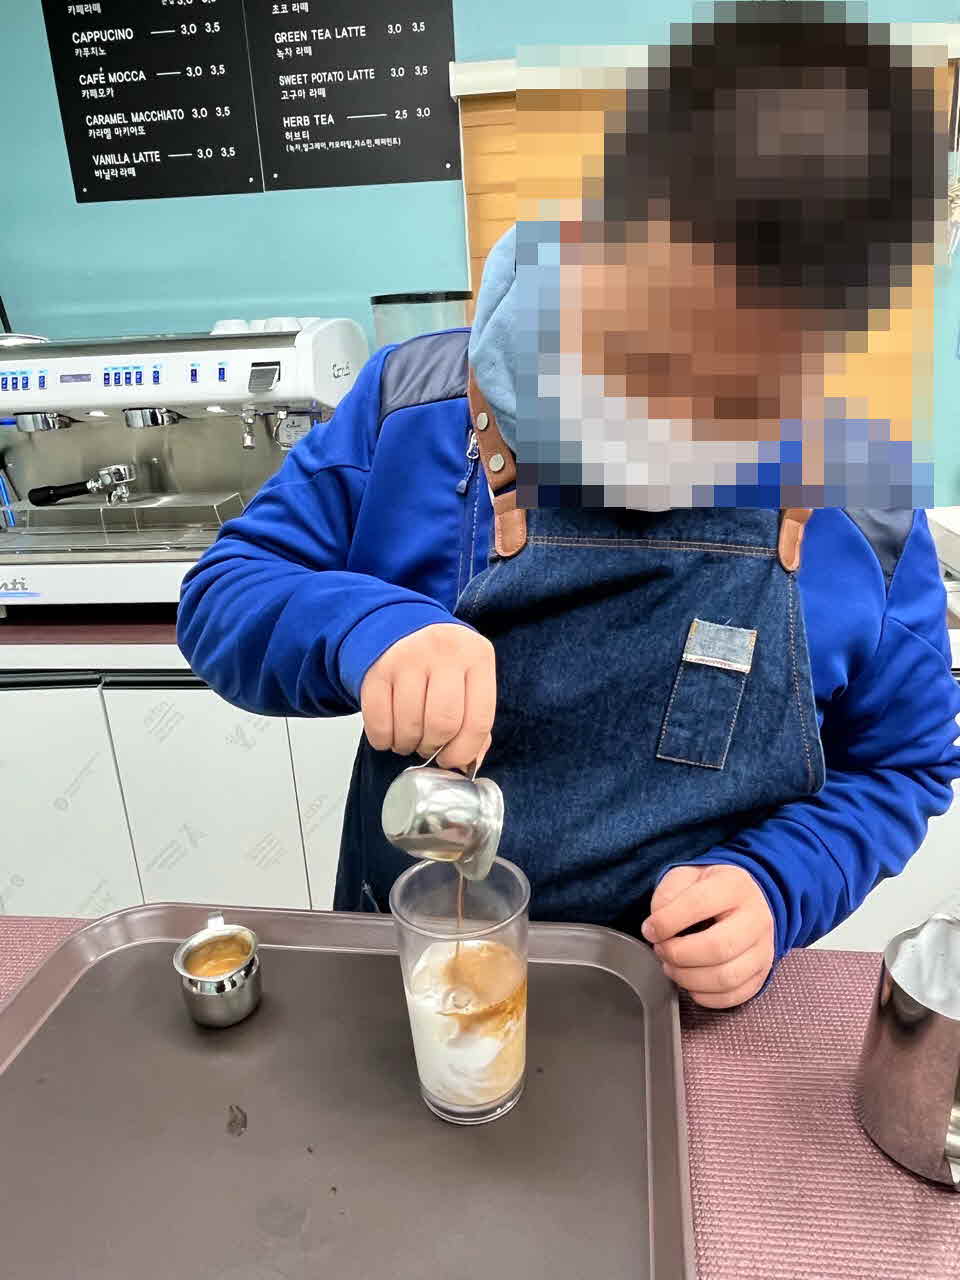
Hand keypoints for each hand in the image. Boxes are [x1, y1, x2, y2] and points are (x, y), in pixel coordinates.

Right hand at [360, 623, 495, 770]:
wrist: (401, 625)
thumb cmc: (441, 662)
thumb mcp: (470, 679)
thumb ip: (476, 721)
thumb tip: (469, 763)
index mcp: (477, 657)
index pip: (478, 720)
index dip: (464, 751)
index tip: (452, 760)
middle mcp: (444, 652)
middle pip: (442, 724)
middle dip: (433, 747)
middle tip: (428, 747)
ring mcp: (408, 658)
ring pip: (409, 726)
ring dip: (407, 745)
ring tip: (409, 739)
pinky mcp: (377, 669)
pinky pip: (379, 722)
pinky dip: (383, 739)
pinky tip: (389, 734)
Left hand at [641, 865, 774, 1008]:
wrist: (746, 900)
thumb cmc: (710, 890)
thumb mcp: (686, 876)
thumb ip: (667, 895)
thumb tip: (656, 927)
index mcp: (735, 886)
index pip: (699, 904)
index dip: (667, 921)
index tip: (649, 930)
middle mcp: (756, 918)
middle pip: (717, 947)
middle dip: (678, 954)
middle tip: (661, 950)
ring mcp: (764, 949)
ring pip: (726, 977)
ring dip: (688, 978)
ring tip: (672, 967)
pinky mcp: (762, 973)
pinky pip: (734, 996)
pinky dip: (705, 996)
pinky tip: (690, 982)